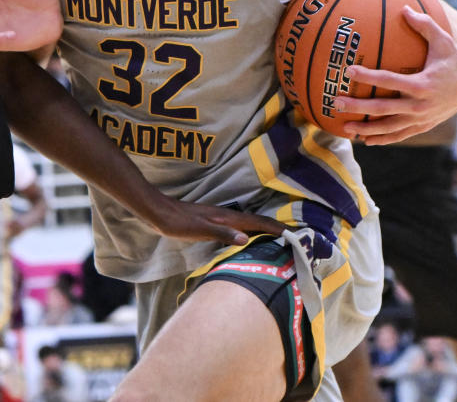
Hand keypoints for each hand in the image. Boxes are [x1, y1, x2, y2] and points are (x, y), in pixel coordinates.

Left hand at [145, 197, 288, 246]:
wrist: (158, 213)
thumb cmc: (178, 222)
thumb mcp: (200, 230)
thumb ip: (222, 233)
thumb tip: (246, 239)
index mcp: (229, 217)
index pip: (260, 223)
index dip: (279, 229)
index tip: (298, 237)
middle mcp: (229, 216)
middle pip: (260, 223)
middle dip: (278, 230)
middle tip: (296, 242)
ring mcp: (222, 219)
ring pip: (251, 225)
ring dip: (266, 232)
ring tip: (280, 243)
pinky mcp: (214, 223)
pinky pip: (241, 229)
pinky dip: (251, 234)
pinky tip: (250, 242)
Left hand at [334, 6, 456, 145]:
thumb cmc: (454, 59)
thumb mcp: (444, 41)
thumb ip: (424, 25)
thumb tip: (404, 7)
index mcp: (422, 83)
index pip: (389, 80)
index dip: (368, 76)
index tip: (349, 70)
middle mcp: (420, 104)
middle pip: (383, 108)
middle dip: (358, 107)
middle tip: (336, 102)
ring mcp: (421, 118)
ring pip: (389, 127)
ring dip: (366, 128)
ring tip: (344, 127)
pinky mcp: (423, 125)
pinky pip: (400, 135)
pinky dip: (382, 138)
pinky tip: (364, 140)